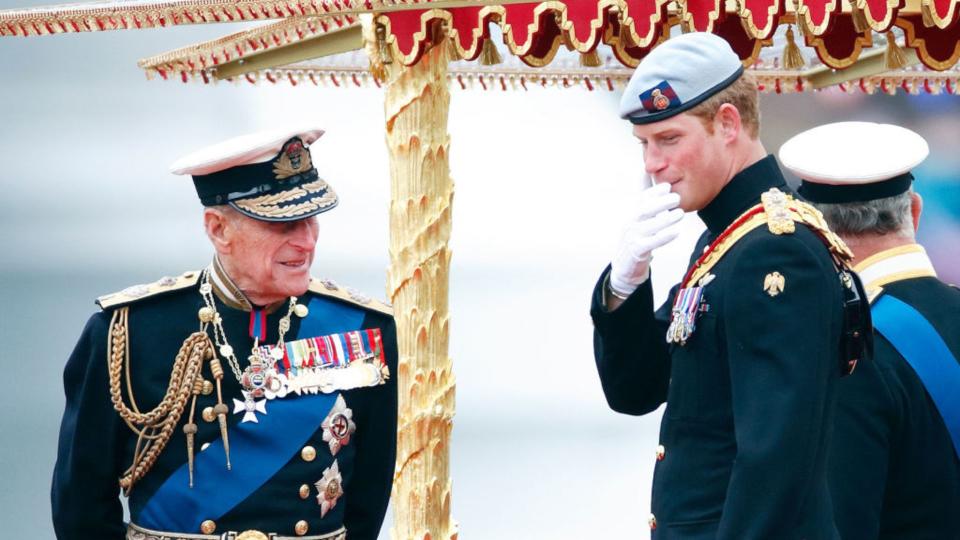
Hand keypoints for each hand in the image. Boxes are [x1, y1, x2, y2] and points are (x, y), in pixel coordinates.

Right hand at [609, 182, 683, 296]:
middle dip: (660, 202)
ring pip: (649, 226)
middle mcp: (630, 223)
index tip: (667, 186)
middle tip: (677, 198)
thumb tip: (645, 171)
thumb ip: (643, 195)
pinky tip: (675, 232)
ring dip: (666, 219)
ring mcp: (633, 237)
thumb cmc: (636, 235)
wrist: (625, 264)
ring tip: (680, 213)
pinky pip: (650, 243)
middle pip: (644, 210)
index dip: (653, 191)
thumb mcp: (638, 214)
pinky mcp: (637, 251)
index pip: (641, 198)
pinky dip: (663, 237)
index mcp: (631, 212)